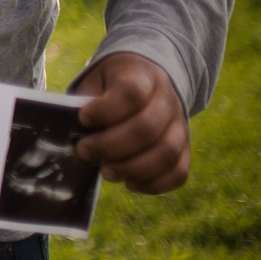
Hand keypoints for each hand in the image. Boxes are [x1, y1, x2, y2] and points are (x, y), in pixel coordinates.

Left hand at [72, 51, 189, 192]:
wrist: (150, 78)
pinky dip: (155, 183)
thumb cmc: (114, 83)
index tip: (83, 119)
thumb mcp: (98, 79)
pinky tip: (130, 183)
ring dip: (134, 169)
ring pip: (167, 152)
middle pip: (146, 128)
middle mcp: (167, 99)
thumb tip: (75, 129)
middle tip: (85, 152)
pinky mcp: (185, 147)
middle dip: (112, 146)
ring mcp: (181, 125)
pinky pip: (179, 171)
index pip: (130, 93)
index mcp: (142, 75)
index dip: (105, 110)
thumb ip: (87, 100)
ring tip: (106, 172)